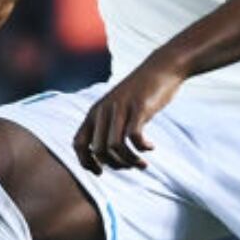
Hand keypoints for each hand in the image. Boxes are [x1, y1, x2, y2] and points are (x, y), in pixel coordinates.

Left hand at [72, 54, 186, 172]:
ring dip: (129, 161)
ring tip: (142, 164)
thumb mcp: (118, 106)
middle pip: (98, 150)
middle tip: (130, 166)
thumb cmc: (141, 91)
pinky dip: (142, 148)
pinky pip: (134, 137)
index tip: (101, 172)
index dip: (86, 162)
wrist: (162, 67)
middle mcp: (104, 110)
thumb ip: (108, 125)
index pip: (78, 144)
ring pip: (115, 147)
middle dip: (114, 165)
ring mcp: (121, 108)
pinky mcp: (139, 108)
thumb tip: (105, 155)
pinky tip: (151, 147)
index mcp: (95, 112)